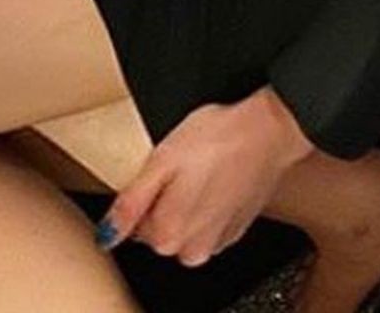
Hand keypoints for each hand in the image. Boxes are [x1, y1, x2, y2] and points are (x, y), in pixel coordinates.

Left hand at [96, 88, 311, 267]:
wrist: (272, 130)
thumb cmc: (222, 137)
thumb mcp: (163, 160)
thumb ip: (130, 203)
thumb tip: (107, 234)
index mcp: (168, 235)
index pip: (135, 225)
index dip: (146, 193)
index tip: (162, 171)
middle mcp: (192, 248)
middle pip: (160, 230)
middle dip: (165, 201)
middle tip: (183, 168)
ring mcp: (217, 241)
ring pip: (185, 228)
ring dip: (188, 204)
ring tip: (204, 170)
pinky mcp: (237, 228)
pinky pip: (209, 223)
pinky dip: (210, 204)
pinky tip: (220, 178)